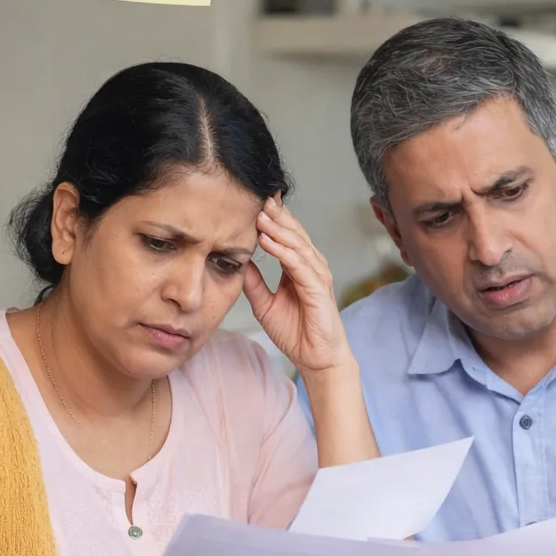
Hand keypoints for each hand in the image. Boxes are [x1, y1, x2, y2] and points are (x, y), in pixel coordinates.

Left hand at [243, 196, 352, 375]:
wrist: (316, 359)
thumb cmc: (296, 333)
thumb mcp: (265, 304)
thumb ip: (254, 282)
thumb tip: (237, 261)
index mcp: (299, 268)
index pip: (286, 236)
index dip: (273, 219)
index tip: (254, 201)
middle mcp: (311, 267)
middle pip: (294, 233)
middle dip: (276, 215)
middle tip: (257, 196)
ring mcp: (317, 276)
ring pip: (297, 244)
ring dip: (278, 228)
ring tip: (260, 214)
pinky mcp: (318, 289)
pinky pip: (299, 264)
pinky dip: (283, 251)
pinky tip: (268, 241)